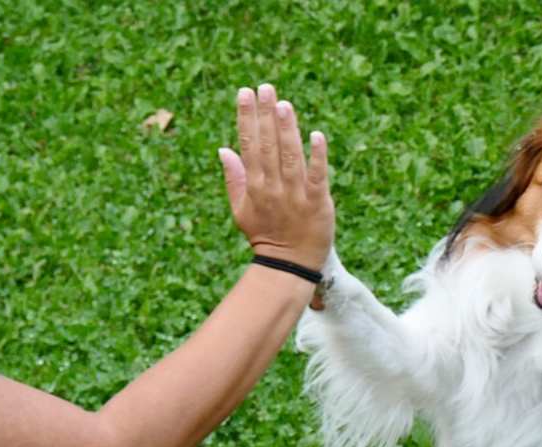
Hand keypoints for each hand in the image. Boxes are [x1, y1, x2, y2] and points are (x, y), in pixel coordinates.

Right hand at [219, 84, 333, 271]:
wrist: (289, 264)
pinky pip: (317, 176)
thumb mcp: (241, 210)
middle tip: (266, 87)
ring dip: (287, 130)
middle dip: (265, 115)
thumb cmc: (265, 235)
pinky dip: (317, 156)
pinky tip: (316, 135)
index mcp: (254, 186)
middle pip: (267, 146)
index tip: (245, 93)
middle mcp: (273, 187)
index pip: (248, 146)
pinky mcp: (317, 202)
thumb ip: (234, 179)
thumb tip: (224, 149)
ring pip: (290, 157)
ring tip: (284, 104)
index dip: (247, 118)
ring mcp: (295, 195)